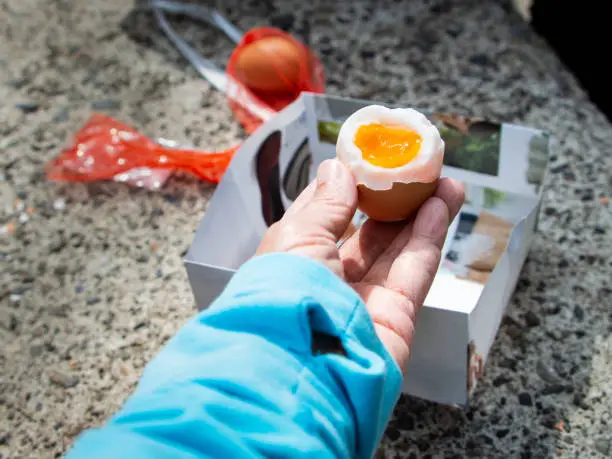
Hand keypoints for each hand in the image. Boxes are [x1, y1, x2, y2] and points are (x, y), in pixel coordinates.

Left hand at [256, 159, 463, 371]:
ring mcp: (363, 302)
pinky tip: (441, 207)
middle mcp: (328, 281)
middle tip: (417, 172)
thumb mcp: (298, 238)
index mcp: (294, 260)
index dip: (348, 188)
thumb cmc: (284, 294)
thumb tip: (338, 168)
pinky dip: (429, 239)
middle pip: (367, 235)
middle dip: (393, 202)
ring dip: (421, 215)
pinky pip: (413, 272)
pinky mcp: (394, 321)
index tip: (370, 162)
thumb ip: (325, 204)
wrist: (300, 370)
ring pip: (396, 251)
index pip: (324, 217)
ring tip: (445, 182)